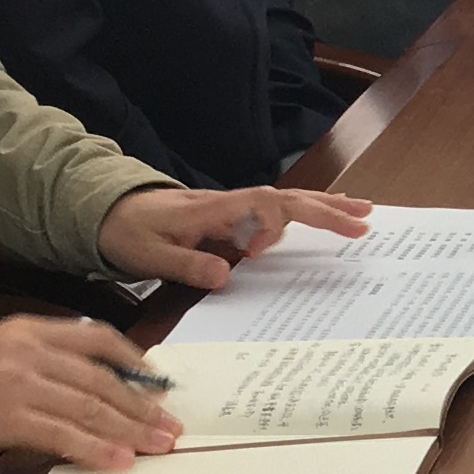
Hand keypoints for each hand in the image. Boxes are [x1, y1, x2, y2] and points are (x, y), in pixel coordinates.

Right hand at [0, 317, 180, 472]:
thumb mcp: (2, 349)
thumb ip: (48, 358)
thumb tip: (101, 384)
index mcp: (31, 329)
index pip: (98, 338)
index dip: (135, 362)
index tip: (159, 385)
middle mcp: (29, 351)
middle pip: (102, 379)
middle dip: (143, 407)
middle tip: (170, 426)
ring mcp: (19, 384)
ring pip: (90, 408)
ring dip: (131, 431)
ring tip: (158, 446)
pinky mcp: (7, 418)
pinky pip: (63, 435)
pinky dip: (96, 449)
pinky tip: (118, 460)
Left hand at [101, 184, 373, 291]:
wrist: (110, 210)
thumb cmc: (128, 232)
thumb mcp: (147, 254)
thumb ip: (185, 264)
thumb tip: (225, 275)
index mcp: (212, 210)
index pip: (257, 206)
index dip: (270, 226)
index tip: (257, 254)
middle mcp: (230, 203)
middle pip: (286, 198)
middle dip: (325, 209)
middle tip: (363, 221)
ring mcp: (235, 208)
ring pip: (288, 200)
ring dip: (326, 206)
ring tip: (363, 212)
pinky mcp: (236, 216)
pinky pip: (280, 209)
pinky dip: (310, 210)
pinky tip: (329, 215)